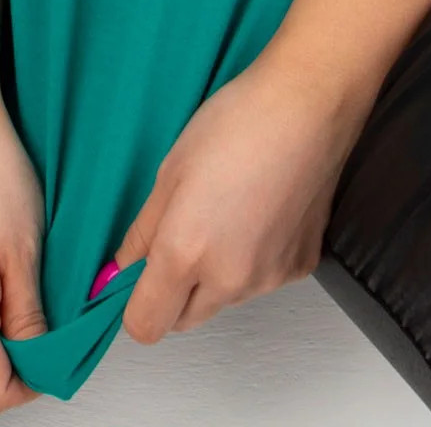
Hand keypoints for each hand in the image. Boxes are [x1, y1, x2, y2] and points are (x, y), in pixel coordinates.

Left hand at [111, 51, 371, 343]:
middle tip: (185, 233)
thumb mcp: (170, 169)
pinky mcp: (302, 266)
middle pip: (185, 320)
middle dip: (175, 291)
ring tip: (231, 211)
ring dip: (217, 275)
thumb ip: (142, 232)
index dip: (135, 302)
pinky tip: (264, 211)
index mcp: (185, 254)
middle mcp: (228, 280)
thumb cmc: (235, 123)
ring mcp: (270, 278)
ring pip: (225, 299)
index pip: (145, 326)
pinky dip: (257, 259)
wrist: (307, 104)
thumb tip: (123, 269)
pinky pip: (264, 280)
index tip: (140, 274)